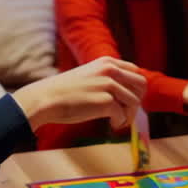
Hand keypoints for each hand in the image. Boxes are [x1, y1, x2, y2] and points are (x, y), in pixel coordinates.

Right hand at [11, 56, 146, 130]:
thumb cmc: (65, 91)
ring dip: (129, 115)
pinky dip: (119, 123)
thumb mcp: (89, 76)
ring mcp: (109, 85)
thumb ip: (106, 78)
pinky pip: (123, 115)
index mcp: (107, 61)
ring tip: (117, 121)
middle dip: (137, 100)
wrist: (45, 99)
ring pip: (134, 102)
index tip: (127, 101)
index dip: (135, 89)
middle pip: (141, 85)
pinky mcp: (105, 102)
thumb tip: (127, 93)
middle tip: (127, 112)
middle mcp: (110, 70)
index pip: (136, 72)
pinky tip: (111, 125)